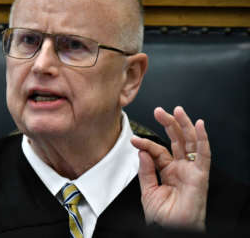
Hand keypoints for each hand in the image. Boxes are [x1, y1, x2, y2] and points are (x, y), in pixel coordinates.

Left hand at [131, 106, 210, 230]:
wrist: (171, 230)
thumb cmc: (163, 217)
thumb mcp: (148, 191)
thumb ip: (146, 170)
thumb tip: (142, 151)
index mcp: (168, 171)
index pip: (158, 150)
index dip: (146, 143)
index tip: (134, 140)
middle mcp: (180, 168)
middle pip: (176, 140)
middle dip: (168, 123)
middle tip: (159, 111)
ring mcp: (190, 170)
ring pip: (189, 142)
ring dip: (184, 125)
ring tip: (176, 111)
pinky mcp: (200, 175)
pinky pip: (204, 154)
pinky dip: (203, 139)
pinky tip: (199, 125)